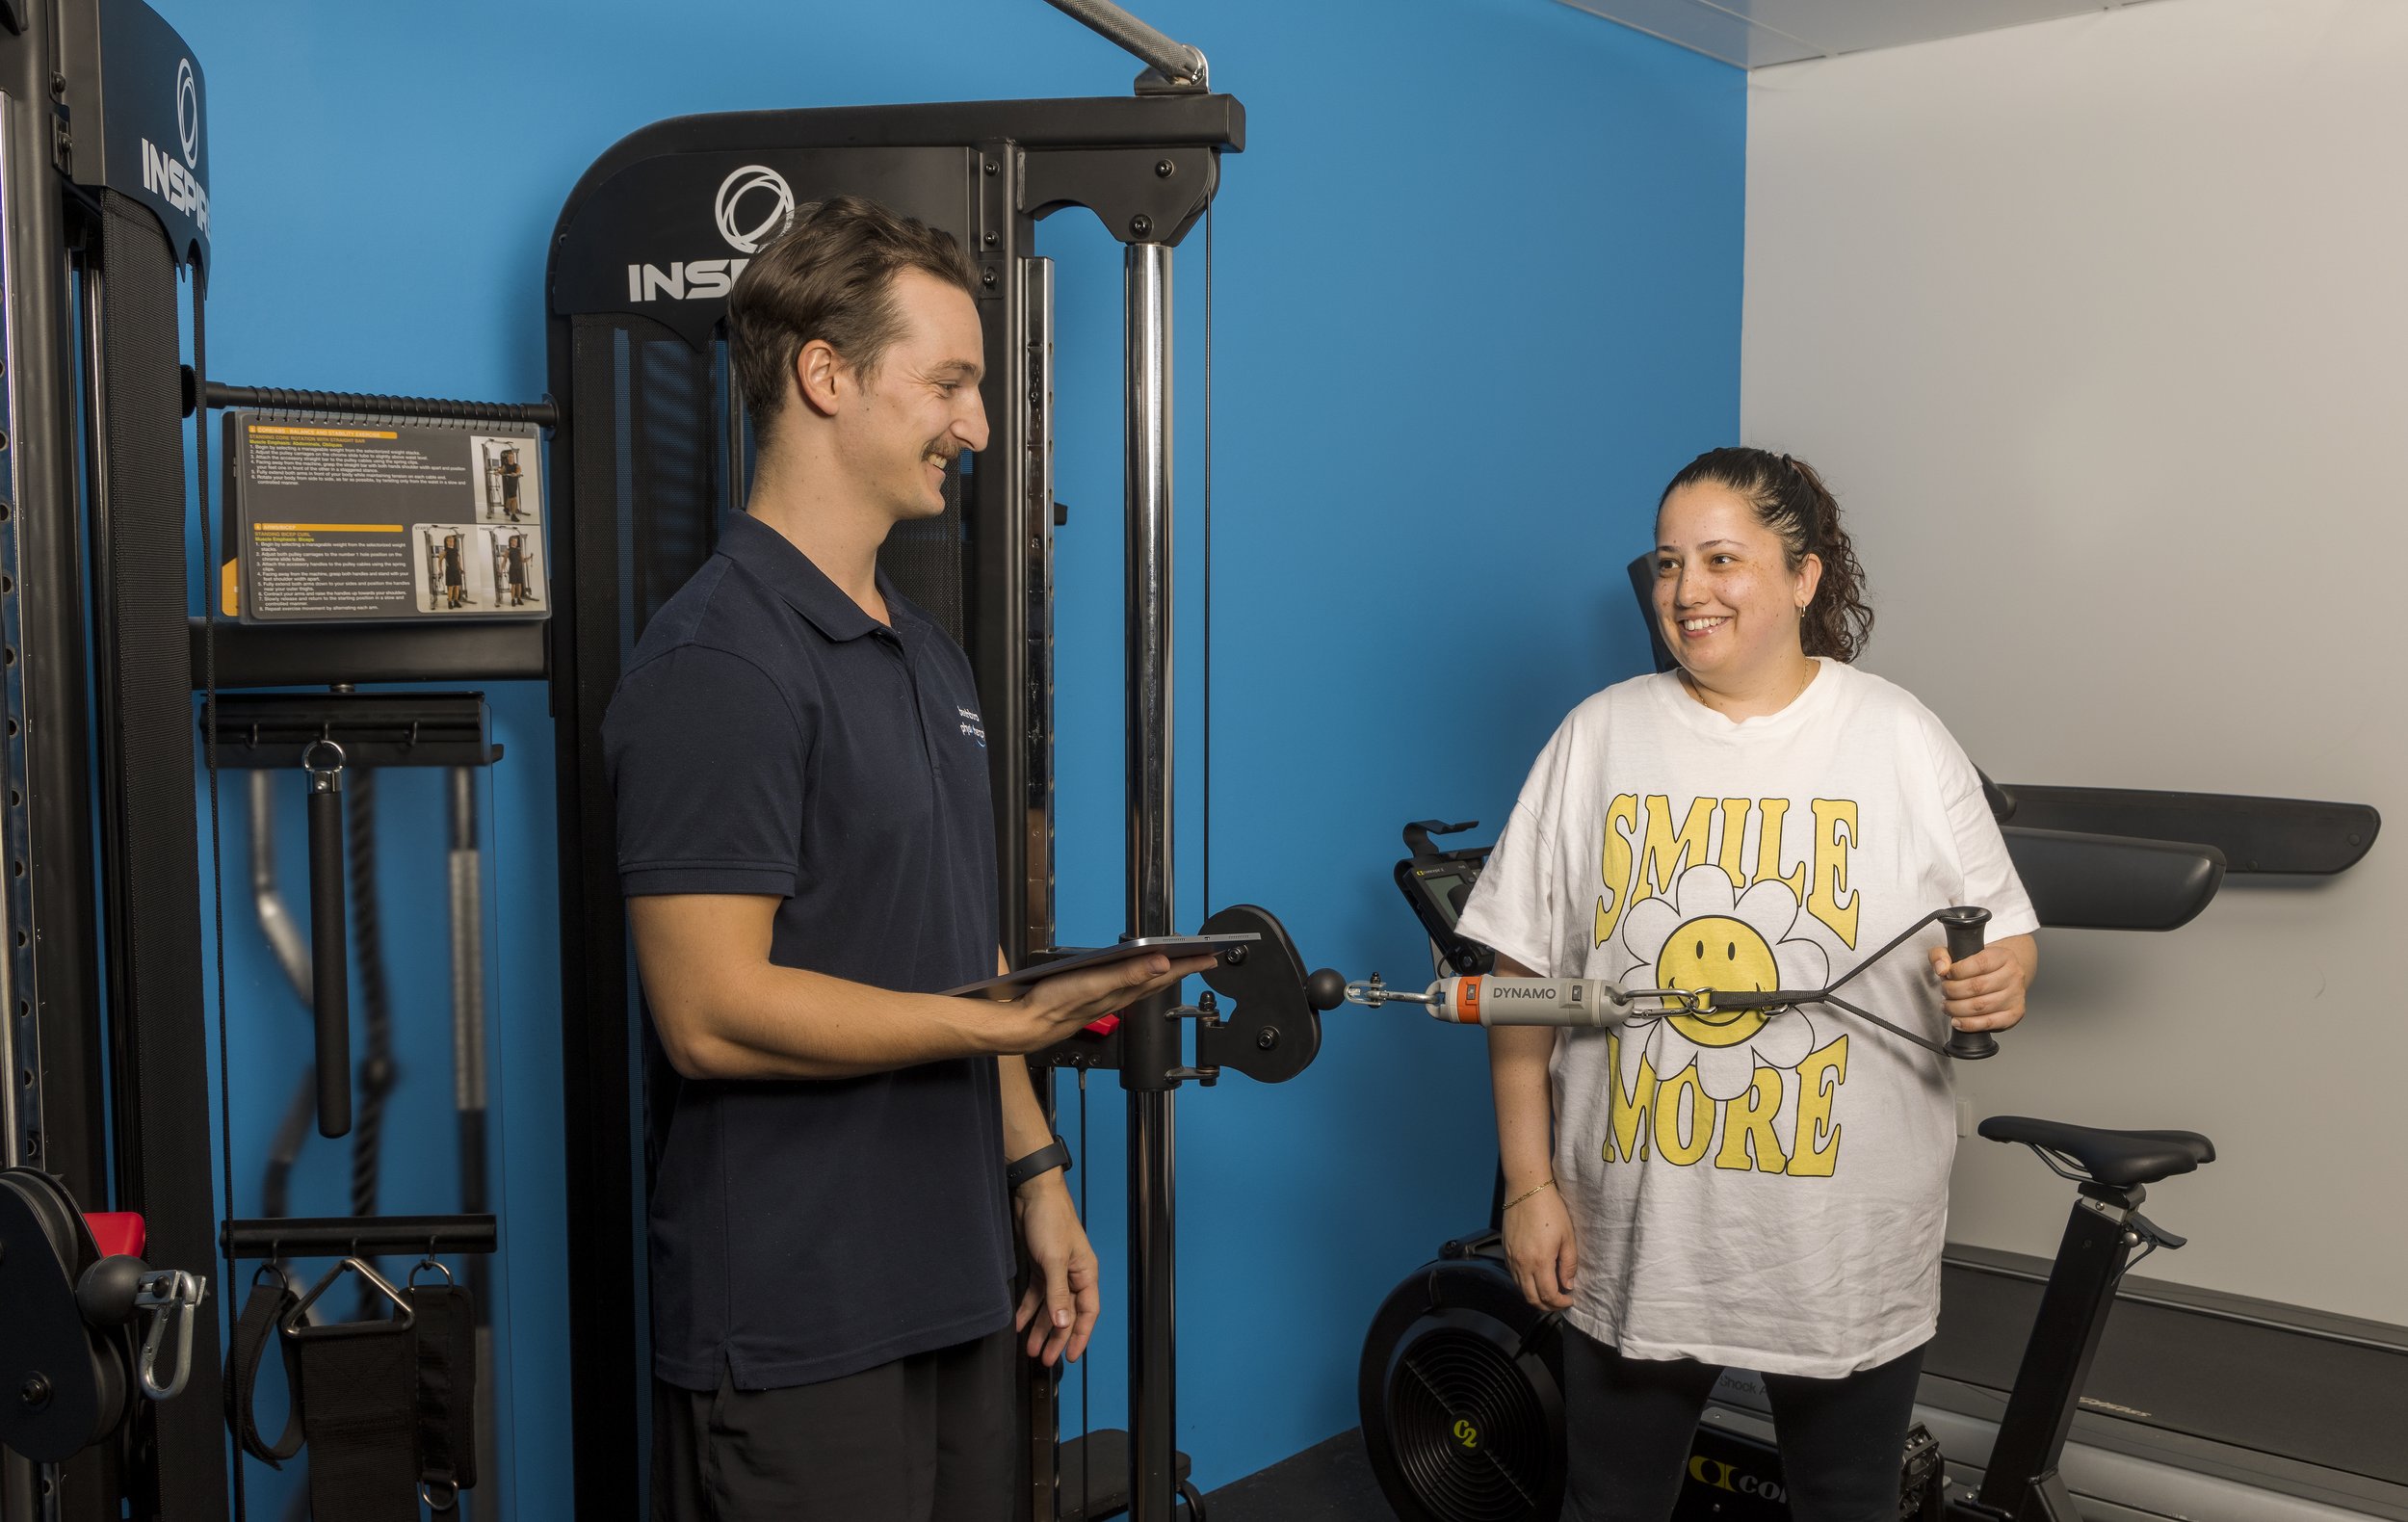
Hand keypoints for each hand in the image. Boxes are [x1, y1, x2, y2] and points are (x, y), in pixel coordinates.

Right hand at [993, 952, 1220, 1053]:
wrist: (1030, 1024)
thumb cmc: (1058, 1004)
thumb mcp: (1096, 984)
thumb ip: (1129, 973)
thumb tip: (1163, 963)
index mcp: (1126, 989)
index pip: (1166, 974)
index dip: (1190, 964)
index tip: (1212, 956)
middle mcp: (1123, 994)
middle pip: (1161, 978)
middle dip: (1185, 967)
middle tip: (1205, 958)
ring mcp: (1111, 997)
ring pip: (1147, 983)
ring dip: (1166, 972)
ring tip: (1180, 964)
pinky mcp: (1098, 996)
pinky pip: (1130, 986)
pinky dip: (1142, 977)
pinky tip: (1139, 974)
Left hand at [1012, 1177, 1098, 1365]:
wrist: (1031, 1193)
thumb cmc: (1051, 1220)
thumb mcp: (1054, 1260)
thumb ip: (1058, 1294)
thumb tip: (1064, 1323)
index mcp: (1085, 1274)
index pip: (1087, 1313)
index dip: (1079, 1336)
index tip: (1071, 1357)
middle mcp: (1073, 1275)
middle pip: (1067, 1314)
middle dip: (1056, 1338)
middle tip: (1044, 1359)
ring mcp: (1055, 1271)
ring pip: (1050, 1308)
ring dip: (1040, 1328)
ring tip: (1029, 1349)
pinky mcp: (1039, 1265)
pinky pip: (1035, 1295)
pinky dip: (1028, 1310)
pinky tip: (1019, 1323)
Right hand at [1502, 1182, 1577, 1311]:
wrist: (1526, 1189)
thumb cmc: (1550, 1209)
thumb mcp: (1567, 1237)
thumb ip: (1568, 1264)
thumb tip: (1568, 1284)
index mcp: (1539, 1261)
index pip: (1548, 1295)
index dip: (1560, 1303)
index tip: (1569, 1300)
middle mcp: (1521, 1263)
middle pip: (1531, 1298)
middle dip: (1547, 1306)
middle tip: (1559, 1302)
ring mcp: (1511, 1257)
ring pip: (1520, 1288)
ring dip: (1535, 1296)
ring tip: (1549, 1291)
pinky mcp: (1505, 1250)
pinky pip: (1513, 1275)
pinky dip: (1524, 1283)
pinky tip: (1535, 1277)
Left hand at [1929, 940, 2028, 1031]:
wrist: (2003, 976)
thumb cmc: (1979, 966)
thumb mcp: (1959, 952)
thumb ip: (1941, 955)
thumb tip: (1941, 969)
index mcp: (2002, 956)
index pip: (1979, 963)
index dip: (1957, 972)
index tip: (1946, 975)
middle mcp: (2013, 975)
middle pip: (1978, 986)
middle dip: (1953, 991)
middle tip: (1945, 992)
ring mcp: (2016, 995)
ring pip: (1981, 1006)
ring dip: (1957, 1008)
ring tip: (1948, 1006)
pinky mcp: (2014, 1014)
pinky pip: (1989, 1023)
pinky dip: (1969, 1024)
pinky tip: (1958, 1020)